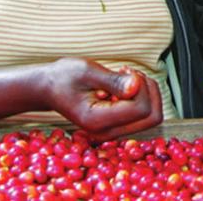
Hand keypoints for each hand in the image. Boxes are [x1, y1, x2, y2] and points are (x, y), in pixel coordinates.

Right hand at [42, 58, 162, 140]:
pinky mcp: (119, 126)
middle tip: (128, 74)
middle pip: (153, 117)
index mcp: (97, 121)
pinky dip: (142, 94)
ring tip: (123, 77)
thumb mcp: (87, 71)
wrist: (49, 88)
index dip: (141, 86)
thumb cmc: (64, 77)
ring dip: (146, 91)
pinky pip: (145, 113)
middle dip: (149, 90)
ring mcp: (114, 131)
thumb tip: (136, 86)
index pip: (141, 109)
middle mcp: (108, 132)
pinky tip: (124, 83)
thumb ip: (113, 81)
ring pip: (152, 115)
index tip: (124, 71)